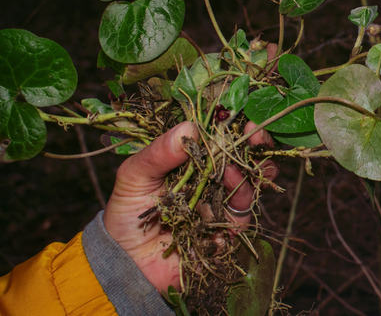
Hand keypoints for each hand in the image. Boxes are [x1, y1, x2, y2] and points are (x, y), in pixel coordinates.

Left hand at [102, 121, 277, 291]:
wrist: (125, 262)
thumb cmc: (126, 213)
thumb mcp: (134, 176)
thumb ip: (159, 153)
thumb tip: (189, 127)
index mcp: (191, 160)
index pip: (219, 137)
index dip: (235, 126)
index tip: (244, 118)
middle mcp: (211, 179)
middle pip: (245, 158)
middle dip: (256, 145)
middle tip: (255, 136)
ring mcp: (221, 204)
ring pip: (249, 185)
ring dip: (246, 175)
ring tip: (232, 171)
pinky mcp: (226, 231)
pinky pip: (242, 216)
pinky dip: (241, 203)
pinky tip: (230, 198)